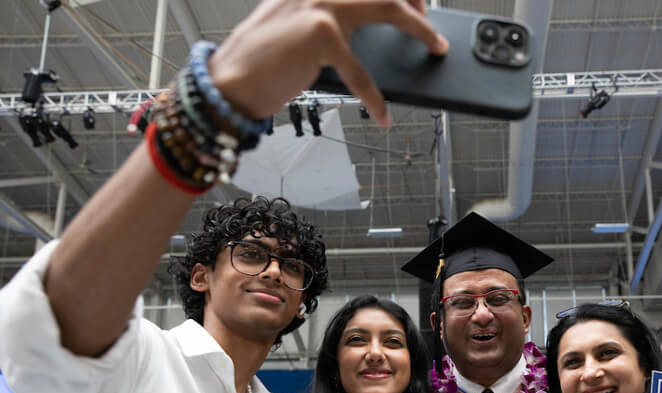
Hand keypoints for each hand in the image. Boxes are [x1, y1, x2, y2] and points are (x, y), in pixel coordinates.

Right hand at [209, 0, 449, 123]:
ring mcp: (320, 6)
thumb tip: (363, 26)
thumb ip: (325, 18)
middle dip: (415, 1)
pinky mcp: (321, 36)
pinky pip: (361, 70)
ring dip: (419, 29)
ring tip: (435, 47)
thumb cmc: (258, 62)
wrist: (227, 83)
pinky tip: (382, 113)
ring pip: (387, 8)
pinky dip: (375, 97)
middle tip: (432, 21)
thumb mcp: (292, 26)